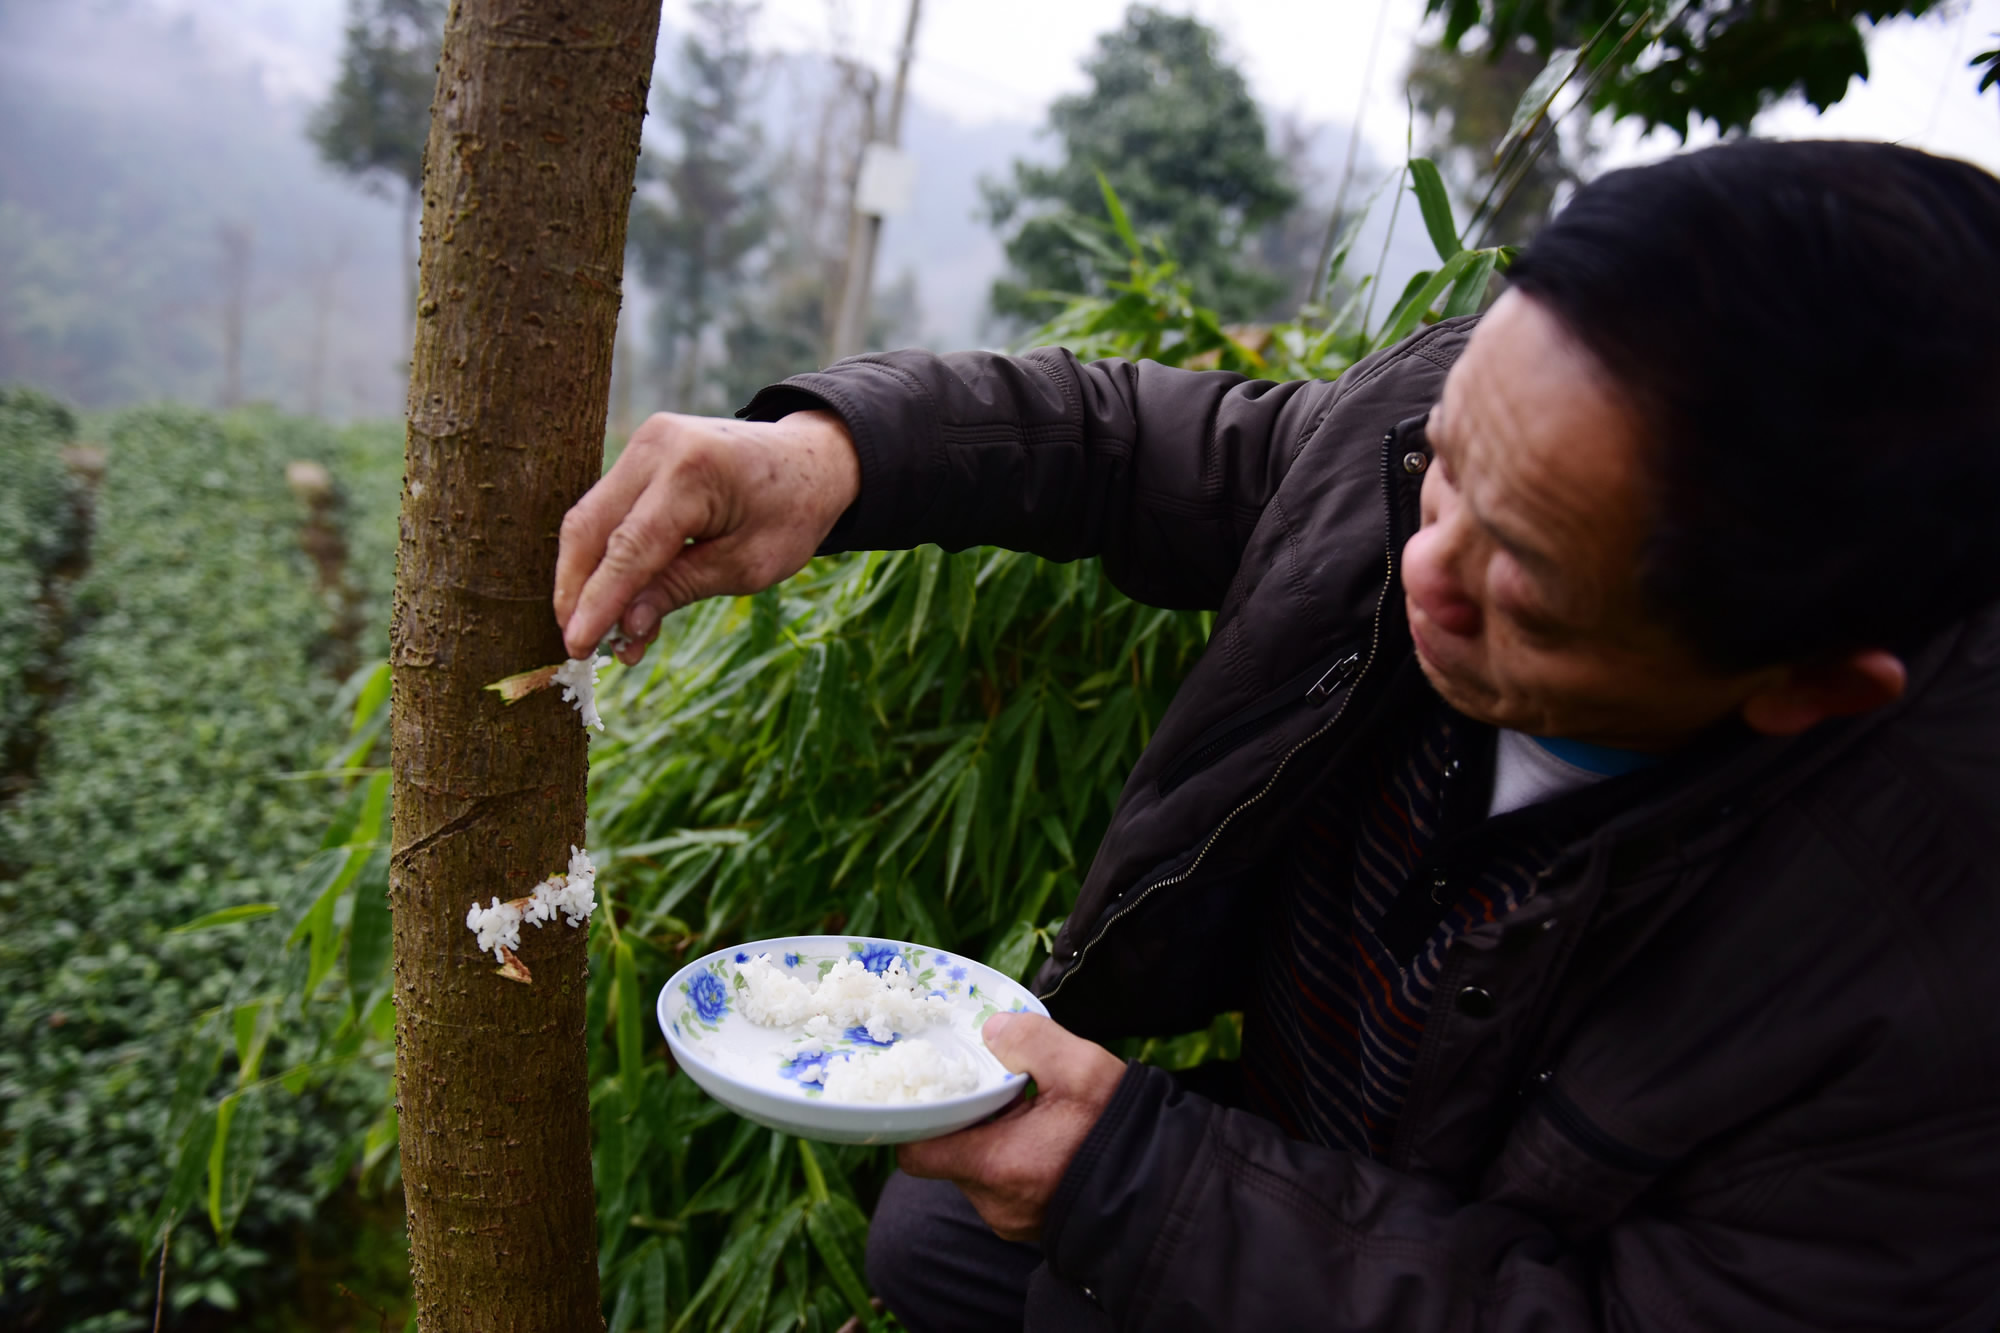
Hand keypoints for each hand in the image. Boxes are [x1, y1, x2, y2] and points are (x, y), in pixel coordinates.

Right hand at [553, 409, 859, 662]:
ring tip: (601, 632)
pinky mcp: (641, 451)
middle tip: (577, 645)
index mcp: (694, 472)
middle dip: (576, 591)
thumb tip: (624, 627)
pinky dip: (605, 555)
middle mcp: (658, 446)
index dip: (599, 601)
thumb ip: (680, 589)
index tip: (576, 646)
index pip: (629, 547)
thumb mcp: (747, 566)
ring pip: (590, 519)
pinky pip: (608, 510)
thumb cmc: (791, 513)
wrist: (812, 460)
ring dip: (587, 578)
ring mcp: (645, 443)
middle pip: (591, 527)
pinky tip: (617, 599)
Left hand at [897, 1012, 1126, 1242]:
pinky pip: (1002, 1189)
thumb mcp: (1081, 1069)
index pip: (917, 1151)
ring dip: (991, 1142)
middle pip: (948, 1156)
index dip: (919, 1119)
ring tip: (1026, 1113)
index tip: (941, 1091)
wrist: (1166, 1191)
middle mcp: (994, 1203)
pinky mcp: (1030, 1227)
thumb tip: (994, 1030)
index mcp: (996, 1165)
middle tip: (997, 1092)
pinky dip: (1012, 1162)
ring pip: (976, 1173)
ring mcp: (1011, 1221)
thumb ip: (1031, 1041)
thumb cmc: (1122, 1132)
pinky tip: (1043, 1139)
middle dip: (966, 1122)